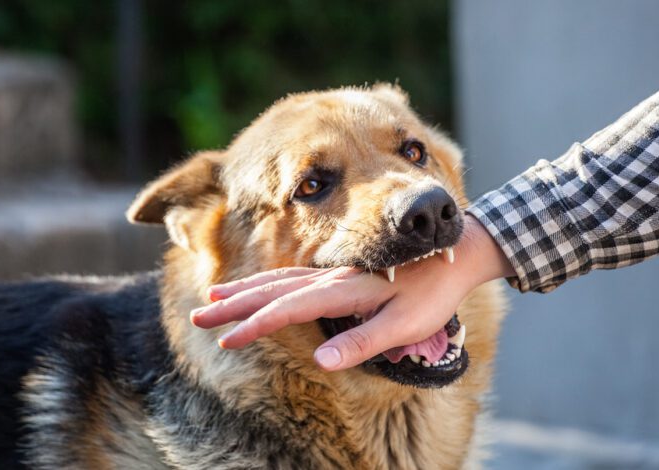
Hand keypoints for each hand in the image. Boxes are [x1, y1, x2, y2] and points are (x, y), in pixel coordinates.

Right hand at [190, 215, 513, 370]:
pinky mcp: (341, 273)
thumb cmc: (434, 293)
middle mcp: (333, 277)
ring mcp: (335, 272)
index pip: (290, 309)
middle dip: (235, 303)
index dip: (256, 325)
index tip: (227, 339)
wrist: (458, 252)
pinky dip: (269, 282)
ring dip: (246, 289)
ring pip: (280, 279)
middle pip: (273, 289)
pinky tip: (261, 288)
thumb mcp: (406, 324)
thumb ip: (364, 341)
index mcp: (345, 290)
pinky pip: (295, 277)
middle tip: (200, 314)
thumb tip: (322, 360)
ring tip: (215, 295)